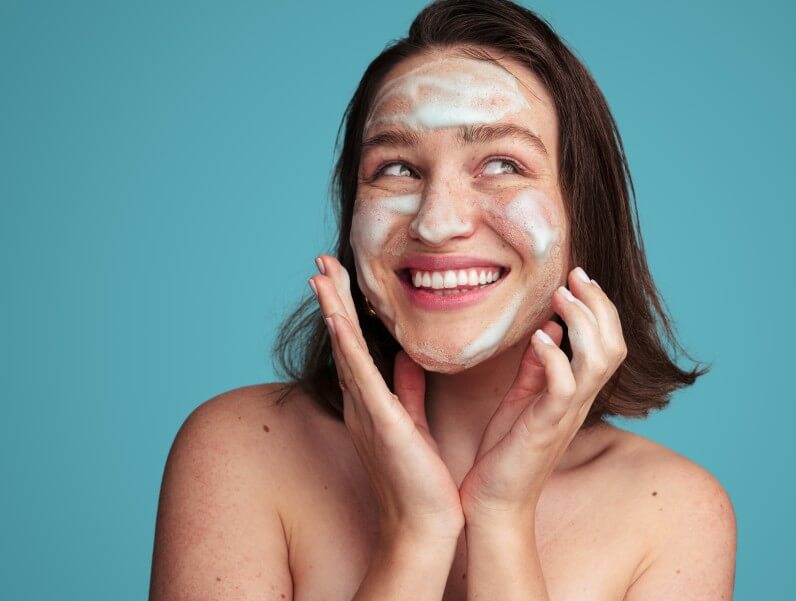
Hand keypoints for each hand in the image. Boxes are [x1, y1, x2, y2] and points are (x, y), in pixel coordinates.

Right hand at [309, 255, 463, 541]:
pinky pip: (362, 378)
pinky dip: (349, 347)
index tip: (340, 276)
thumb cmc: (419, 477)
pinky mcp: (381, 423)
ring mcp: (367, 411)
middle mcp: (360, 402)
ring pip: (346, 351)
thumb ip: (407, 388)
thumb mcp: (412, 421)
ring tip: (321, 275)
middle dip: (332, 299)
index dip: (346, 309)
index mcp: (370, 401)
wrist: (423, 523)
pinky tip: (340, 320)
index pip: (355, 345)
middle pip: (343, 340)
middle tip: (321, 262)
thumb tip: (408, 356)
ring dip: (333, 311)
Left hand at [458, 267, 627, 525]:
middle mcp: (580, 400)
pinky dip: (555, 356)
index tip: (576, 277)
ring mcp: (566, 413)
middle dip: (598, 304)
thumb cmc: (507, 450)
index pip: (606, 341)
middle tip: (575, 276)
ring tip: (560, 298)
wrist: (495, 500)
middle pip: (614, 344)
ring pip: (600, 360)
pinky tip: (539, 339)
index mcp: (576, 391)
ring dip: (582, 322)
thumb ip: (537, 366)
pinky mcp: (546, 426)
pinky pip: (564, 386)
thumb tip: (545, 330)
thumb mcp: (523, 398)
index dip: (598, 306)